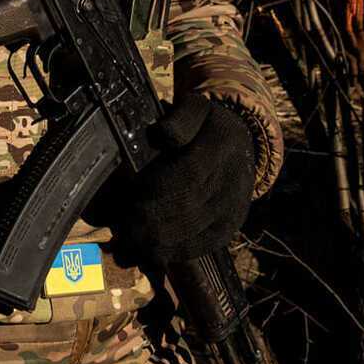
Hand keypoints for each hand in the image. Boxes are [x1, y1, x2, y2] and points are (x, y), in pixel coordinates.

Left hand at [112, 95, 254, 264]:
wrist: (242, 147)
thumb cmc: (206, 126)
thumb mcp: (196, 108)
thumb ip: (179, 119)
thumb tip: (162, 134)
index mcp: (223, 144)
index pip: (190, 172)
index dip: (158, 190)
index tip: (128, 200)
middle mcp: (233, 179)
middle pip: (188, 207)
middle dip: (151, 223)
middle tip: (121, 231)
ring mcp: (233, 207)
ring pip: (193, 232)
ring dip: (157, 243)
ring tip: (127, 248)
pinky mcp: (229, 228)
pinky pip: (201, 246)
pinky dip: (172, 253)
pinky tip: (149, 256)